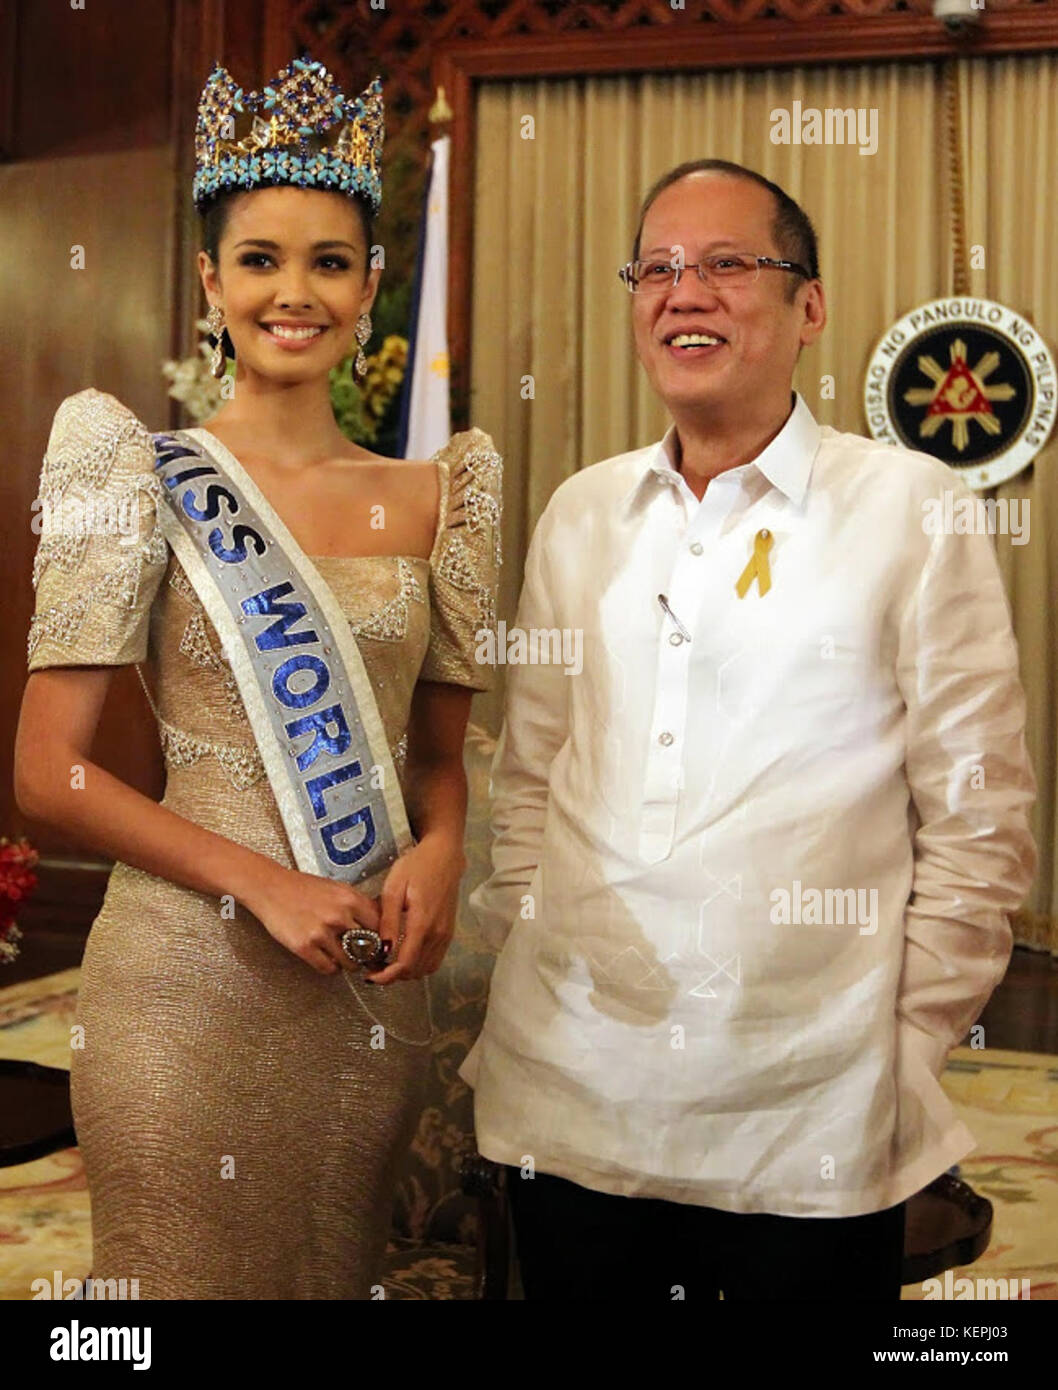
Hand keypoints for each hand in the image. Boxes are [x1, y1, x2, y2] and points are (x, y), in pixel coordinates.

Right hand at [240, 863, 380, 975]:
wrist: (271, 887)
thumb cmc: (303, 887)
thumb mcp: (338, 889)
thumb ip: (358, 905)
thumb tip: (380, 923)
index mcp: (350, 899)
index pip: (380, 927)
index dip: (380, 939)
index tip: (378, 945)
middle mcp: (338, 916)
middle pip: (368, 948)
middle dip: (366, 955)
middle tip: (363, 957)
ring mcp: (321, 932)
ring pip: (349, 962)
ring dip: (348, 964)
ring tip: (342, 957)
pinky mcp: (304, 946)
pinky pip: (328, 968)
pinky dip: (331, 968)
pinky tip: (327, 959)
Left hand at [365, 833, 465, 984]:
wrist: (444, 856)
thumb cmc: (416, 867)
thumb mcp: (394, 889)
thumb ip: (389, 922)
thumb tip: (383, 951)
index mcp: (422, 924)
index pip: (405, 964)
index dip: (387, 976)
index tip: (369, 976)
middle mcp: (438, 934)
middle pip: (415, 971)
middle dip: (393, 975)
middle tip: (373, 966)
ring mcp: (446, 935)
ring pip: (426, 969)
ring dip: (406, 971)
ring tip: (386, 961)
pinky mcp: (449, 933)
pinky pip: (434, 960)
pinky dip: (418, 964)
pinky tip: (404, 954)